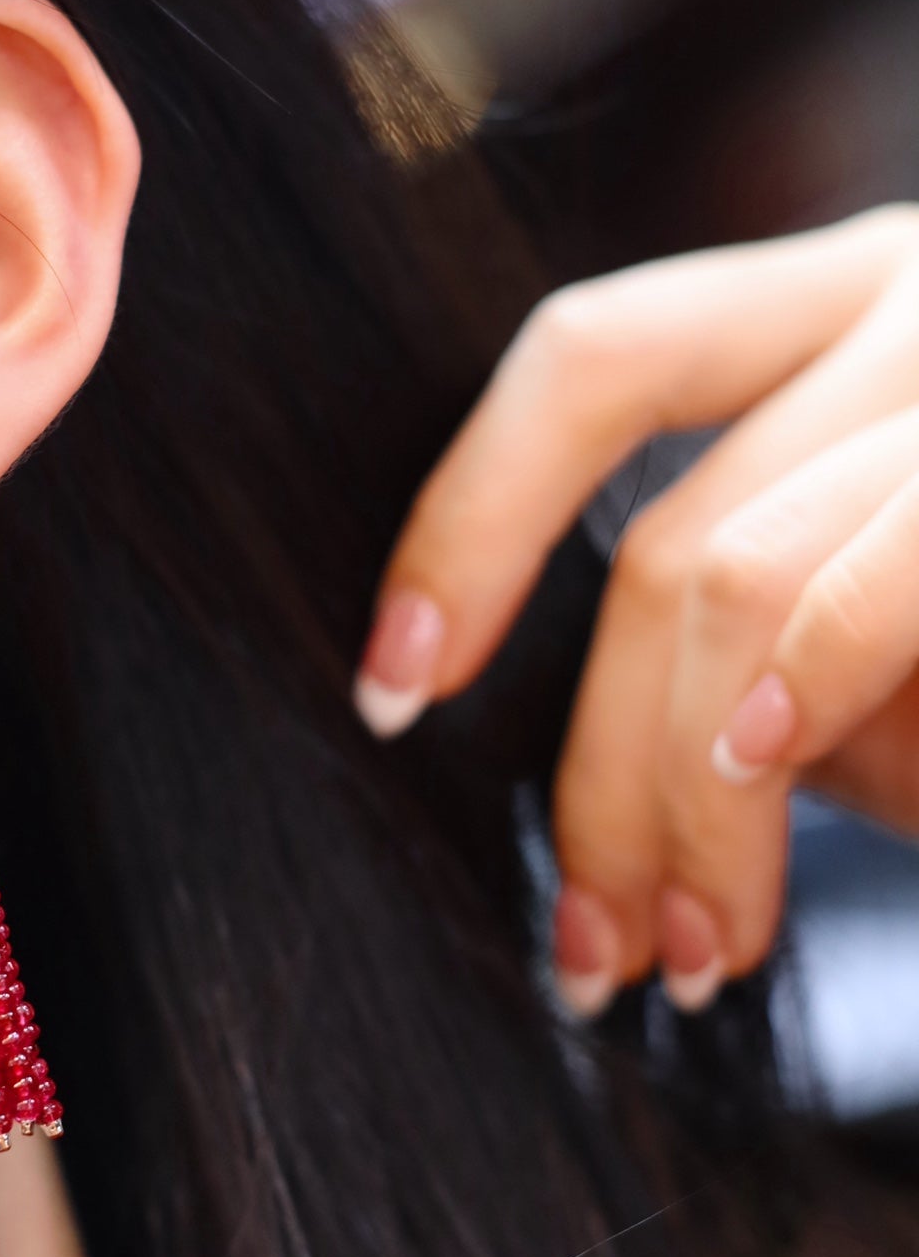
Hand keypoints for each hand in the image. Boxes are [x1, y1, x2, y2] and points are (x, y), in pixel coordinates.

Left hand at [354, 205, 918, 1014]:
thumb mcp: (909, 643)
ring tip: (691, 954)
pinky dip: (806, 676)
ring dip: (682, 800)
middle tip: (596, 955)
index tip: (390, 693)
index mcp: (853, 301)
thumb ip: (792, 653)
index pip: (592, 364)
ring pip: (734, 567)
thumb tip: (672, 757)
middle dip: (598, 779)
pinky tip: (769, 769)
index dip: (464, 519)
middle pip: (668, 537)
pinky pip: (870, 573)